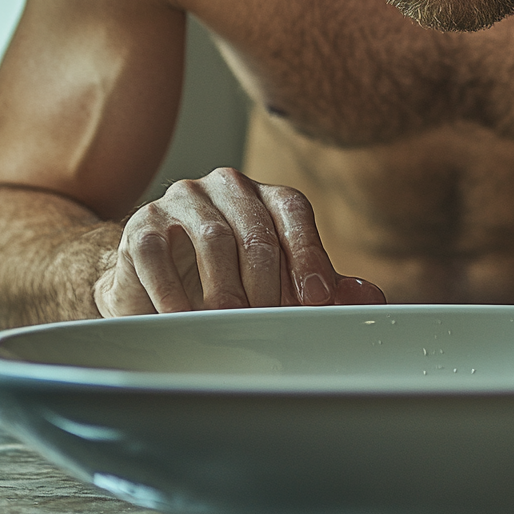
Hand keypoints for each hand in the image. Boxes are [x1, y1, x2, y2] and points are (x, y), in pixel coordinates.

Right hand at [94, 167, 384, 315]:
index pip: (293, 212)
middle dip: (266, 282)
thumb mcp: (279, 282)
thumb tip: (371, 299)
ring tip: (228, 325)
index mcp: (267, 196)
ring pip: (212, 238)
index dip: (308, 255)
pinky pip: (157, 253)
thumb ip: (323, 286)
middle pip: (255, 228)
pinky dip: (172, 291)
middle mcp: (229, 187)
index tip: (317, 301)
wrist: (153, 279)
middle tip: (268, 323)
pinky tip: (182, 320)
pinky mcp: (142, 223)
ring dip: (223, 288)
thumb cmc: (229, 279)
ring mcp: (184, 200)